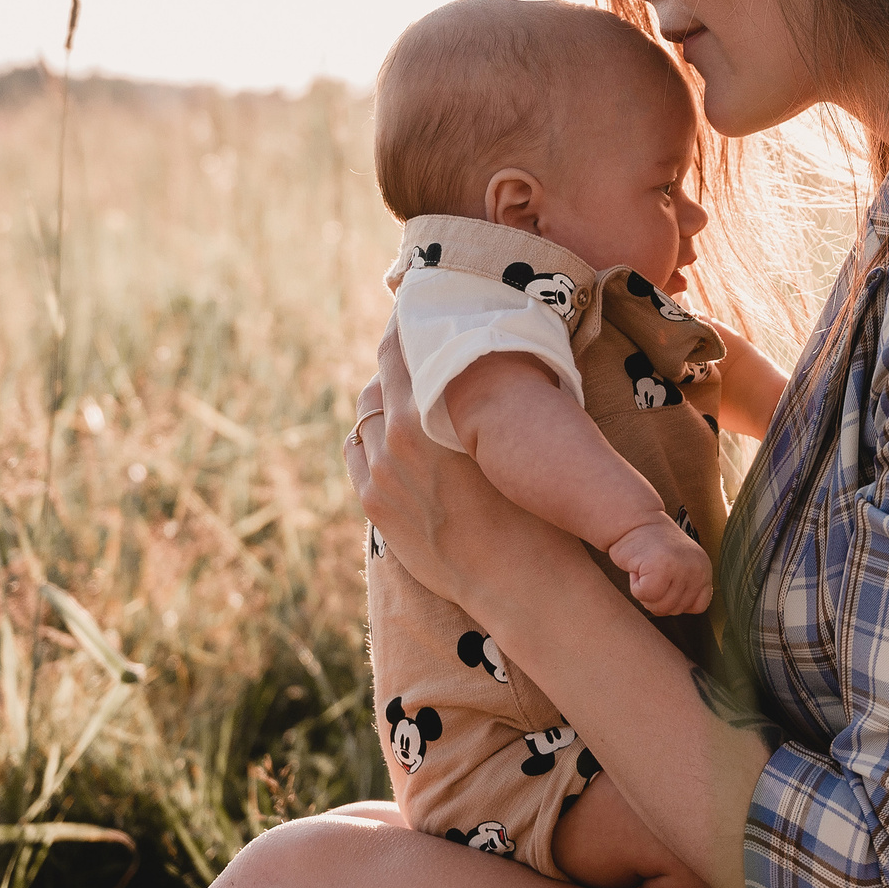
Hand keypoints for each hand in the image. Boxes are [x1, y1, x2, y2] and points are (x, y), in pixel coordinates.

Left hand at [345, 329, 580, 613]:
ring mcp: (379, 472)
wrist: (516, 577)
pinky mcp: (374, 503)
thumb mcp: (505, 433)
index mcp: (430, 410)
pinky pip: (357, 452)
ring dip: (384, 403)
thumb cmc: (530, 500)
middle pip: (380, 379)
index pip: (401, 348)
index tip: (414, 310)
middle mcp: (395, 436)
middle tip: (416, 351)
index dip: (405, 325)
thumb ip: (471, 395)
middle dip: (397, 364)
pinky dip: (371, 439)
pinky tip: (392, 438)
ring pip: (367, 415)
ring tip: (409, 400)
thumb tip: (465, 358)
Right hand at [607, 518, 714, 615]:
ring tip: (646, 568)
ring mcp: (681, 567)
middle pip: (675, 610)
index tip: (666, 582)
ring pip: (660, 606)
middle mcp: (698, 568)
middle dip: (656, 597)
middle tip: (651, 571)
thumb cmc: (651, 549)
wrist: (635, 521)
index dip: (676, 602)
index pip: (698, 607)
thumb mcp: (680, 568)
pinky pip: (646, 596)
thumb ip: (686, 588)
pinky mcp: (662, 567)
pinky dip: (636, 587)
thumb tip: (680, 610)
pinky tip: (639, 568)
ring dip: (645, 592)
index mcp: (705, 570)